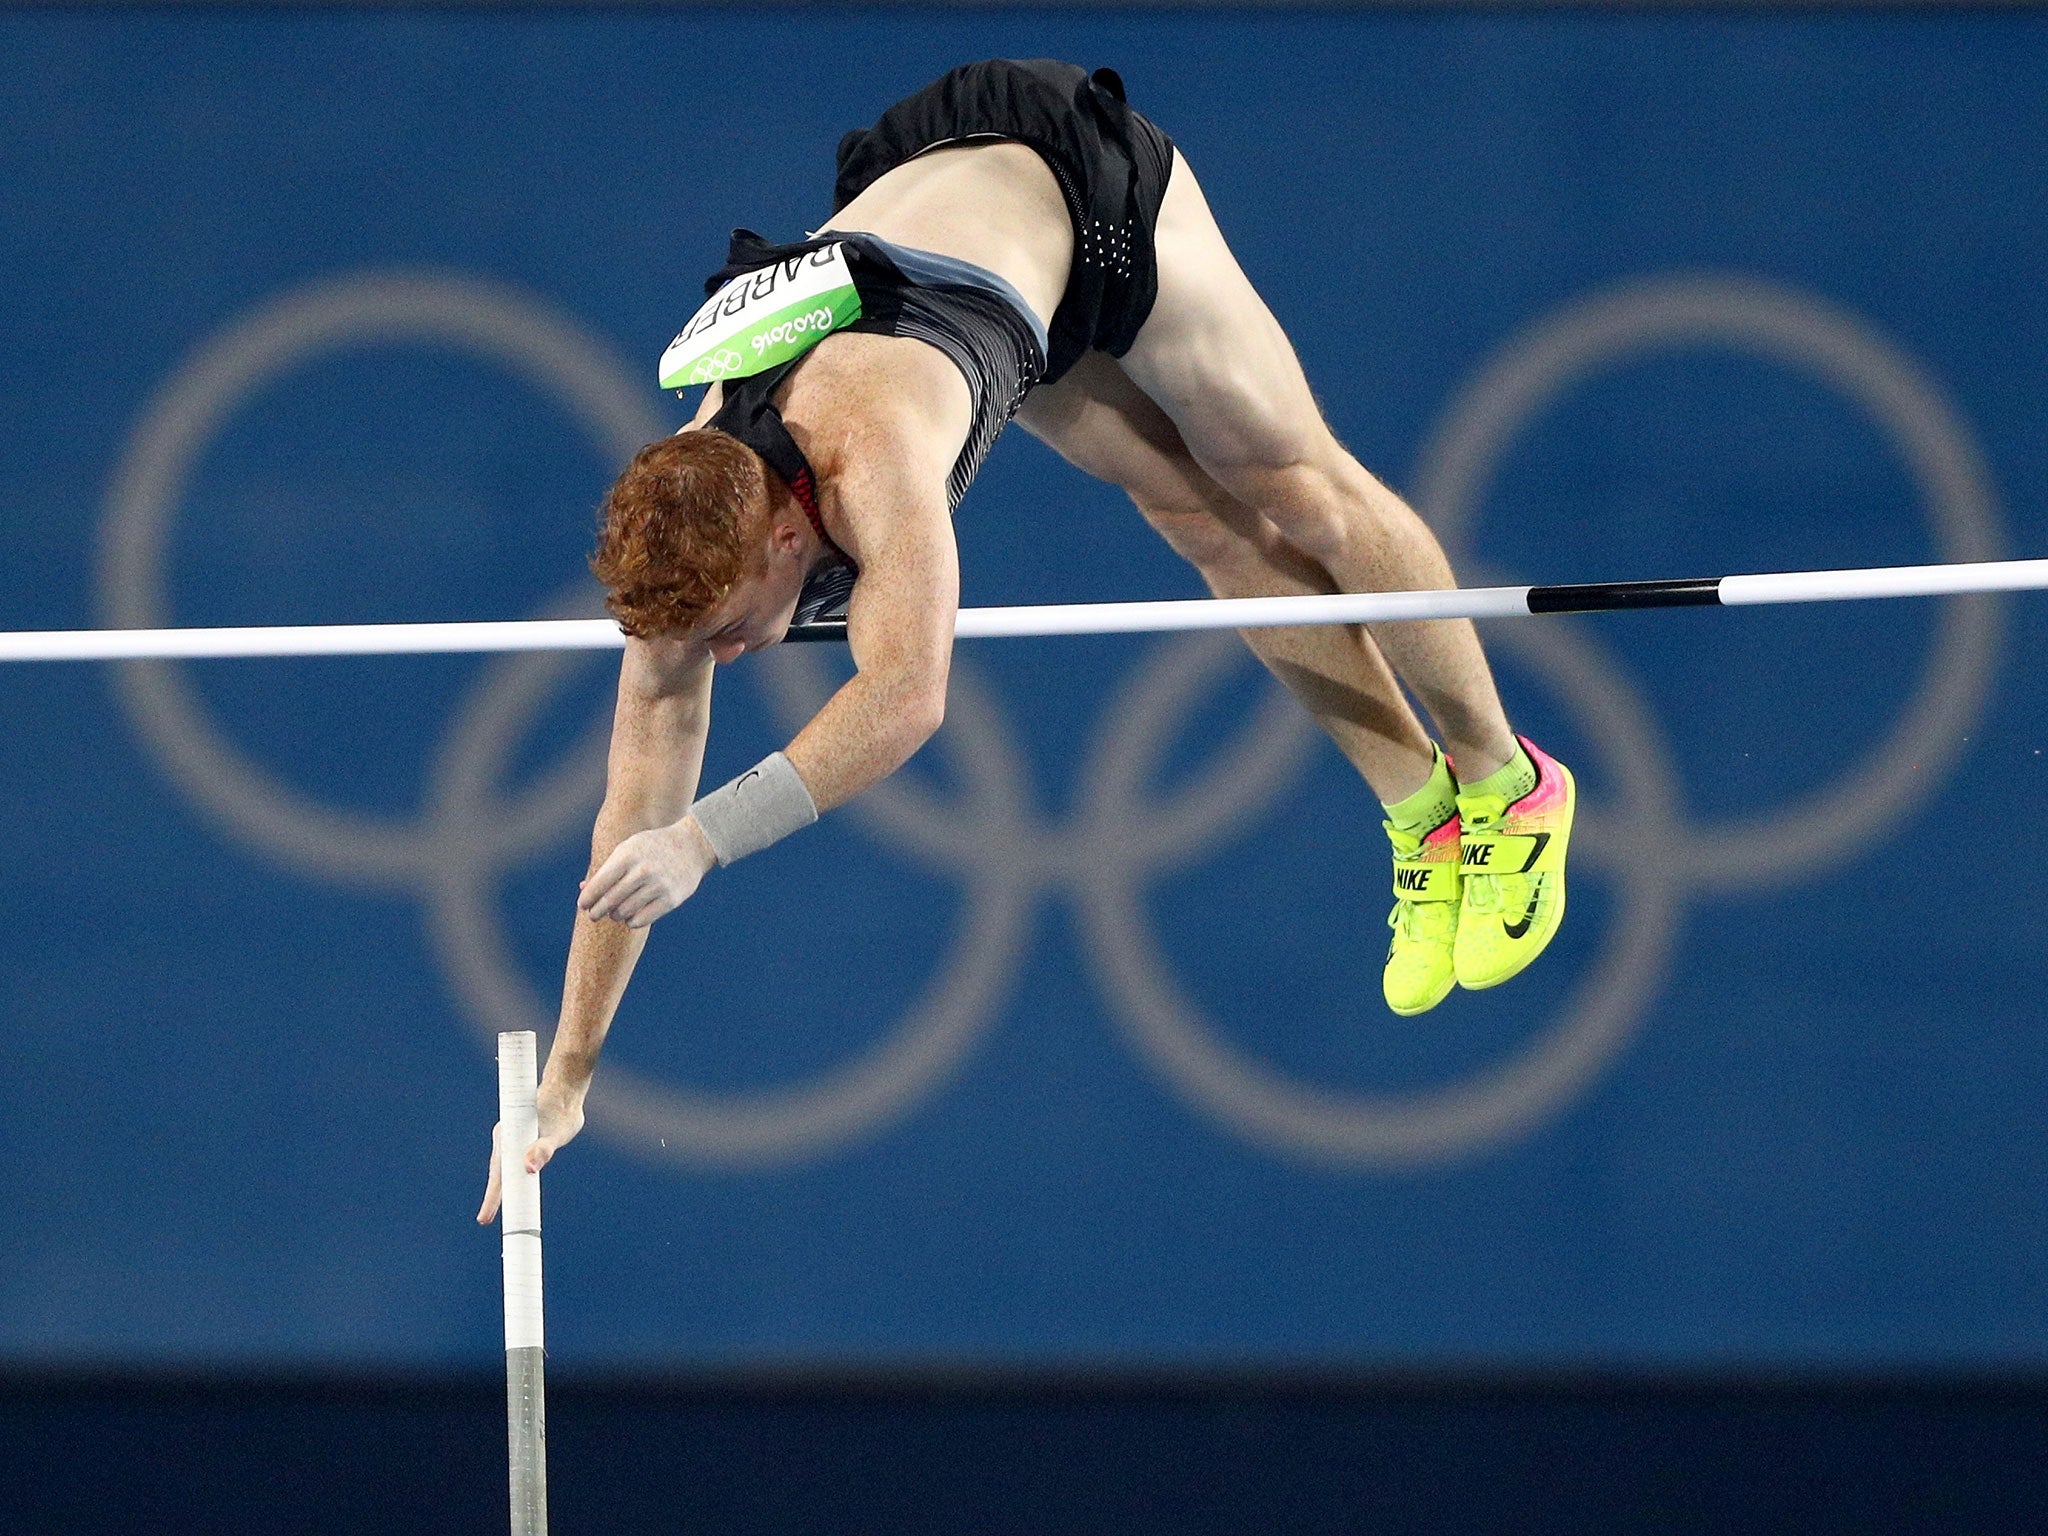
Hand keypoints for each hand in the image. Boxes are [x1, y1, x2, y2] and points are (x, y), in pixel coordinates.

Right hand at [476, 1082, 586, 1224]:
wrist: (566, 1090)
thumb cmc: (562, 1110)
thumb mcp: (556, 1132)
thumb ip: (544, 1149)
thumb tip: (529, 1169)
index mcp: (508, 1137)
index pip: (499, 1174)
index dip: (493, 1198)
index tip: (485, 1218)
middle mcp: (506, 1138)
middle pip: (498, 1172)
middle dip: (493, 1196)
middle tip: (485, 1220)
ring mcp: (513, 1139)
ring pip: (504, 1168)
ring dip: (502, 1187)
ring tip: (494, 1210)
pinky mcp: (521, 1140)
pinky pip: (513, 1162)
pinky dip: (513, 1177)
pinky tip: (515, 1188)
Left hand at [578, 817, 715, 928]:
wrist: (693, 845)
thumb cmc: (653, 847)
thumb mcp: (629, 848)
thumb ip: (607, 868)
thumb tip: (583, 889)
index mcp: (628, 855)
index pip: (599, 884)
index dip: (587, 898)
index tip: (583, 905)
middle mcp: (642, 871)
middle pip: (609, 901)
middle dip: (596, 912)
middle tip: (593, 915)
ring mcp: (658, 886)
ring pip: (623, 913)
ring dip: (615, 916)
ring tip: (616, 912)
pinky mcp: (670, 899)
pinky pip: (641, 920)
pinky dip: (631, 922)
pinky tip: (631, 916)